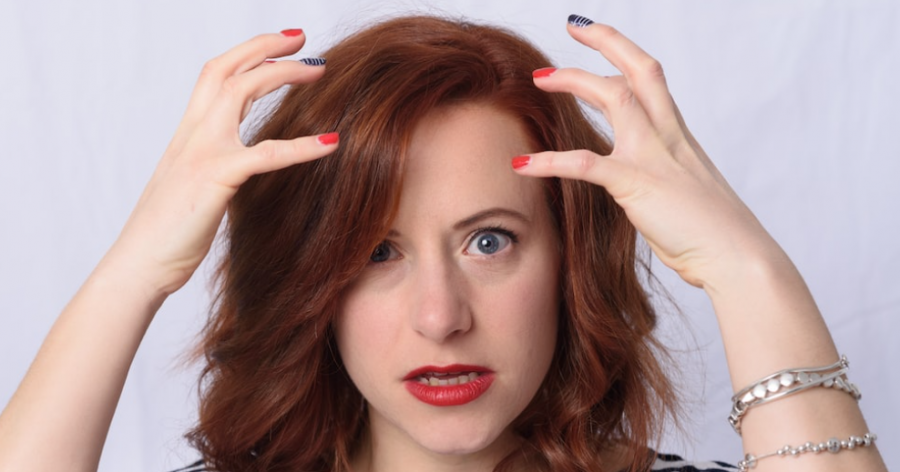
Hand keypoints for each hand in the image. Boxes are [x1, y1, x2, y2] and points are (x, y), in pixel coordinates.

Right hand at [107, 30, 336, 295]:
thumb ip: (212, 164)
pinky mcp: (216, 179)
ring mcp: (202, 153)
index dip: (247, 54)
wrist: (139, 265)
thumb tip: (237, 162)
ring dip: (283, 75)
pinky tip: (330, 143)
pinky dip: (301, 146)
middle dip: (265, 48)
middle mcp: (192, 134)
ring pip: (240, 92)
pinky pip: (265, 155)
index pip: (215, 76)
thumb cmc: (167, 234)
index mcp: (188, 135)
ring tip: (319, 69)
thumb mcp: (190, 186)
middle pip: (226, 69)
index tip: (281, 45)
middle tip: (304, 40)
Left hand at [515, 20, 778, 287]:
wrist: (737, 258)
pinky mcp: (637, 186)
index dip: (623, 51)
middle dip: (605, 43)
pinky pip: (585, 165)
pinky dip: (549, 161)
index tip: (596, 34)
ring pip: (615, 99)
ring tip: (539, 78)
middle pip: (638, 72)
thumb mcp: (685, 195)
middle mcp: (668, 138)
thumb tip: (643, 187)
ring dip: (574, 82)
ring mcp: (654, 158)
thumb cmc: (712, 234)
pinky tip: (521, 163)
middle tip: (572, 27)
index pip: (651, 79)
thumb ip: (662, 180)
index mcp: (678, 138)